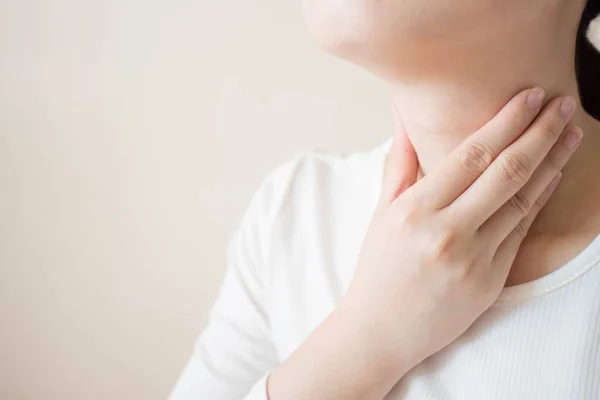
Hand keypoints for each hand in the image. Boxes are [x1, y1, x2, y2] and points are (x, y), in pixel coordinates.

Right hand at [342, 88, 581, 376]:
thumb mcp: (382, 212)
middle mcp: (446, 233)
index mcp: (415, 210)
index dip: (506, 122)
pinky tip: (554, 174)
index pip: (471, 155)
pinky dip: (540, 199)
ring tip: (571, 132)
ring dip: (553, 161)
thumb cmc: (377, 267)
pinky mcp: (490, 281)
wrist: (381, 329)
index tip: (529, 96)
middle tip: (563, 103)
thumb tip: (402, 114)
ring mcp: (472, 260)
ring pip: (523, 200)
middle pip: (506, 172)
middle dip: (540, 132)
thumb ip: (401, 161)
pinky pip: (521, 232)